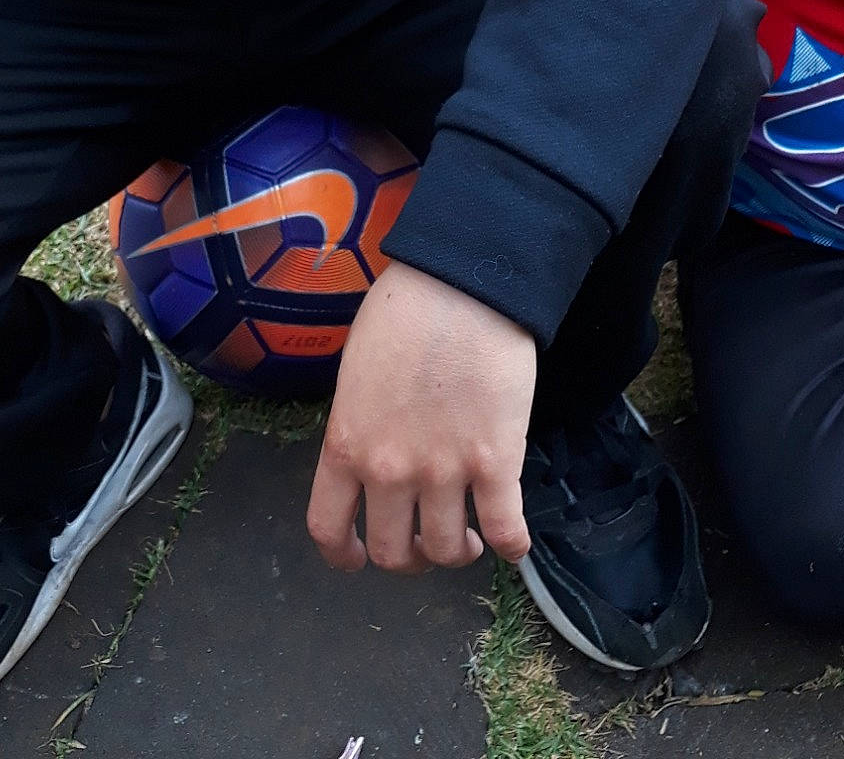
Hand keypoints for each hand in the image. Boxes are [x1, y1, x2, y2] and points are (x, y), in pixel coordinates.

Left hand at [307, 260, 535, 574]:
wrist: (461, 284)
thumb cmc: (405, 311)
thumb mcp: (356, 372)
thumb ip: (361, 425)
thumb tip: (375, 450)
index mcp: (346, 444)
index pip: (328, 527)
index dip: (343, 555)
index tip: (358, 559)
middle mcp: (388, 470)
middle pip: (393, 551)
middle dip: (410, 558)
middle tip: (426, 542)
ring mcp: (443, 471)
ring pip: (447, 549)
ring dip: (458, 552)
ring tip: (469, 537)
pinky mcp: (496, 462)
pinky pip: (505, 528)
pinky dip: (512, 546)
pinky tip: (514, 543)